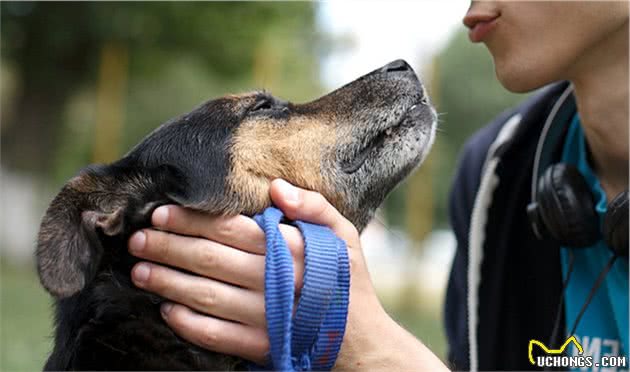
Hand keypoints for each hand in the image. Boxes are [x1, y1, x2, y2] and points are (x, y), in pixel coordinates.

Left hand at [128, 179, 446, 369]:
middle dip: (168, 247)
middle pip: (210, 259)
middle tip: (137, 239)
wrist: (360, 340)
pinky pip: (216, 336)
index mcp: (290, 248)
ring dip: (169, 282)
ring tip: (139, 271)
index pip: (230, 228)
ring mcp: (265, 316)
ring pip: (207, 296)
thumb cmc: (347, 280)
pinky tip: (167, 310)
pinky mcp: (261, 346)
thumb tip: (276, 186)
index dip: (192, 220)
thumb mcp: (344, 235)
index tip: (161, 213)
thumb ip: (314, 206)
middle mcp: (274, 280)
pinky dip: (189, 323)